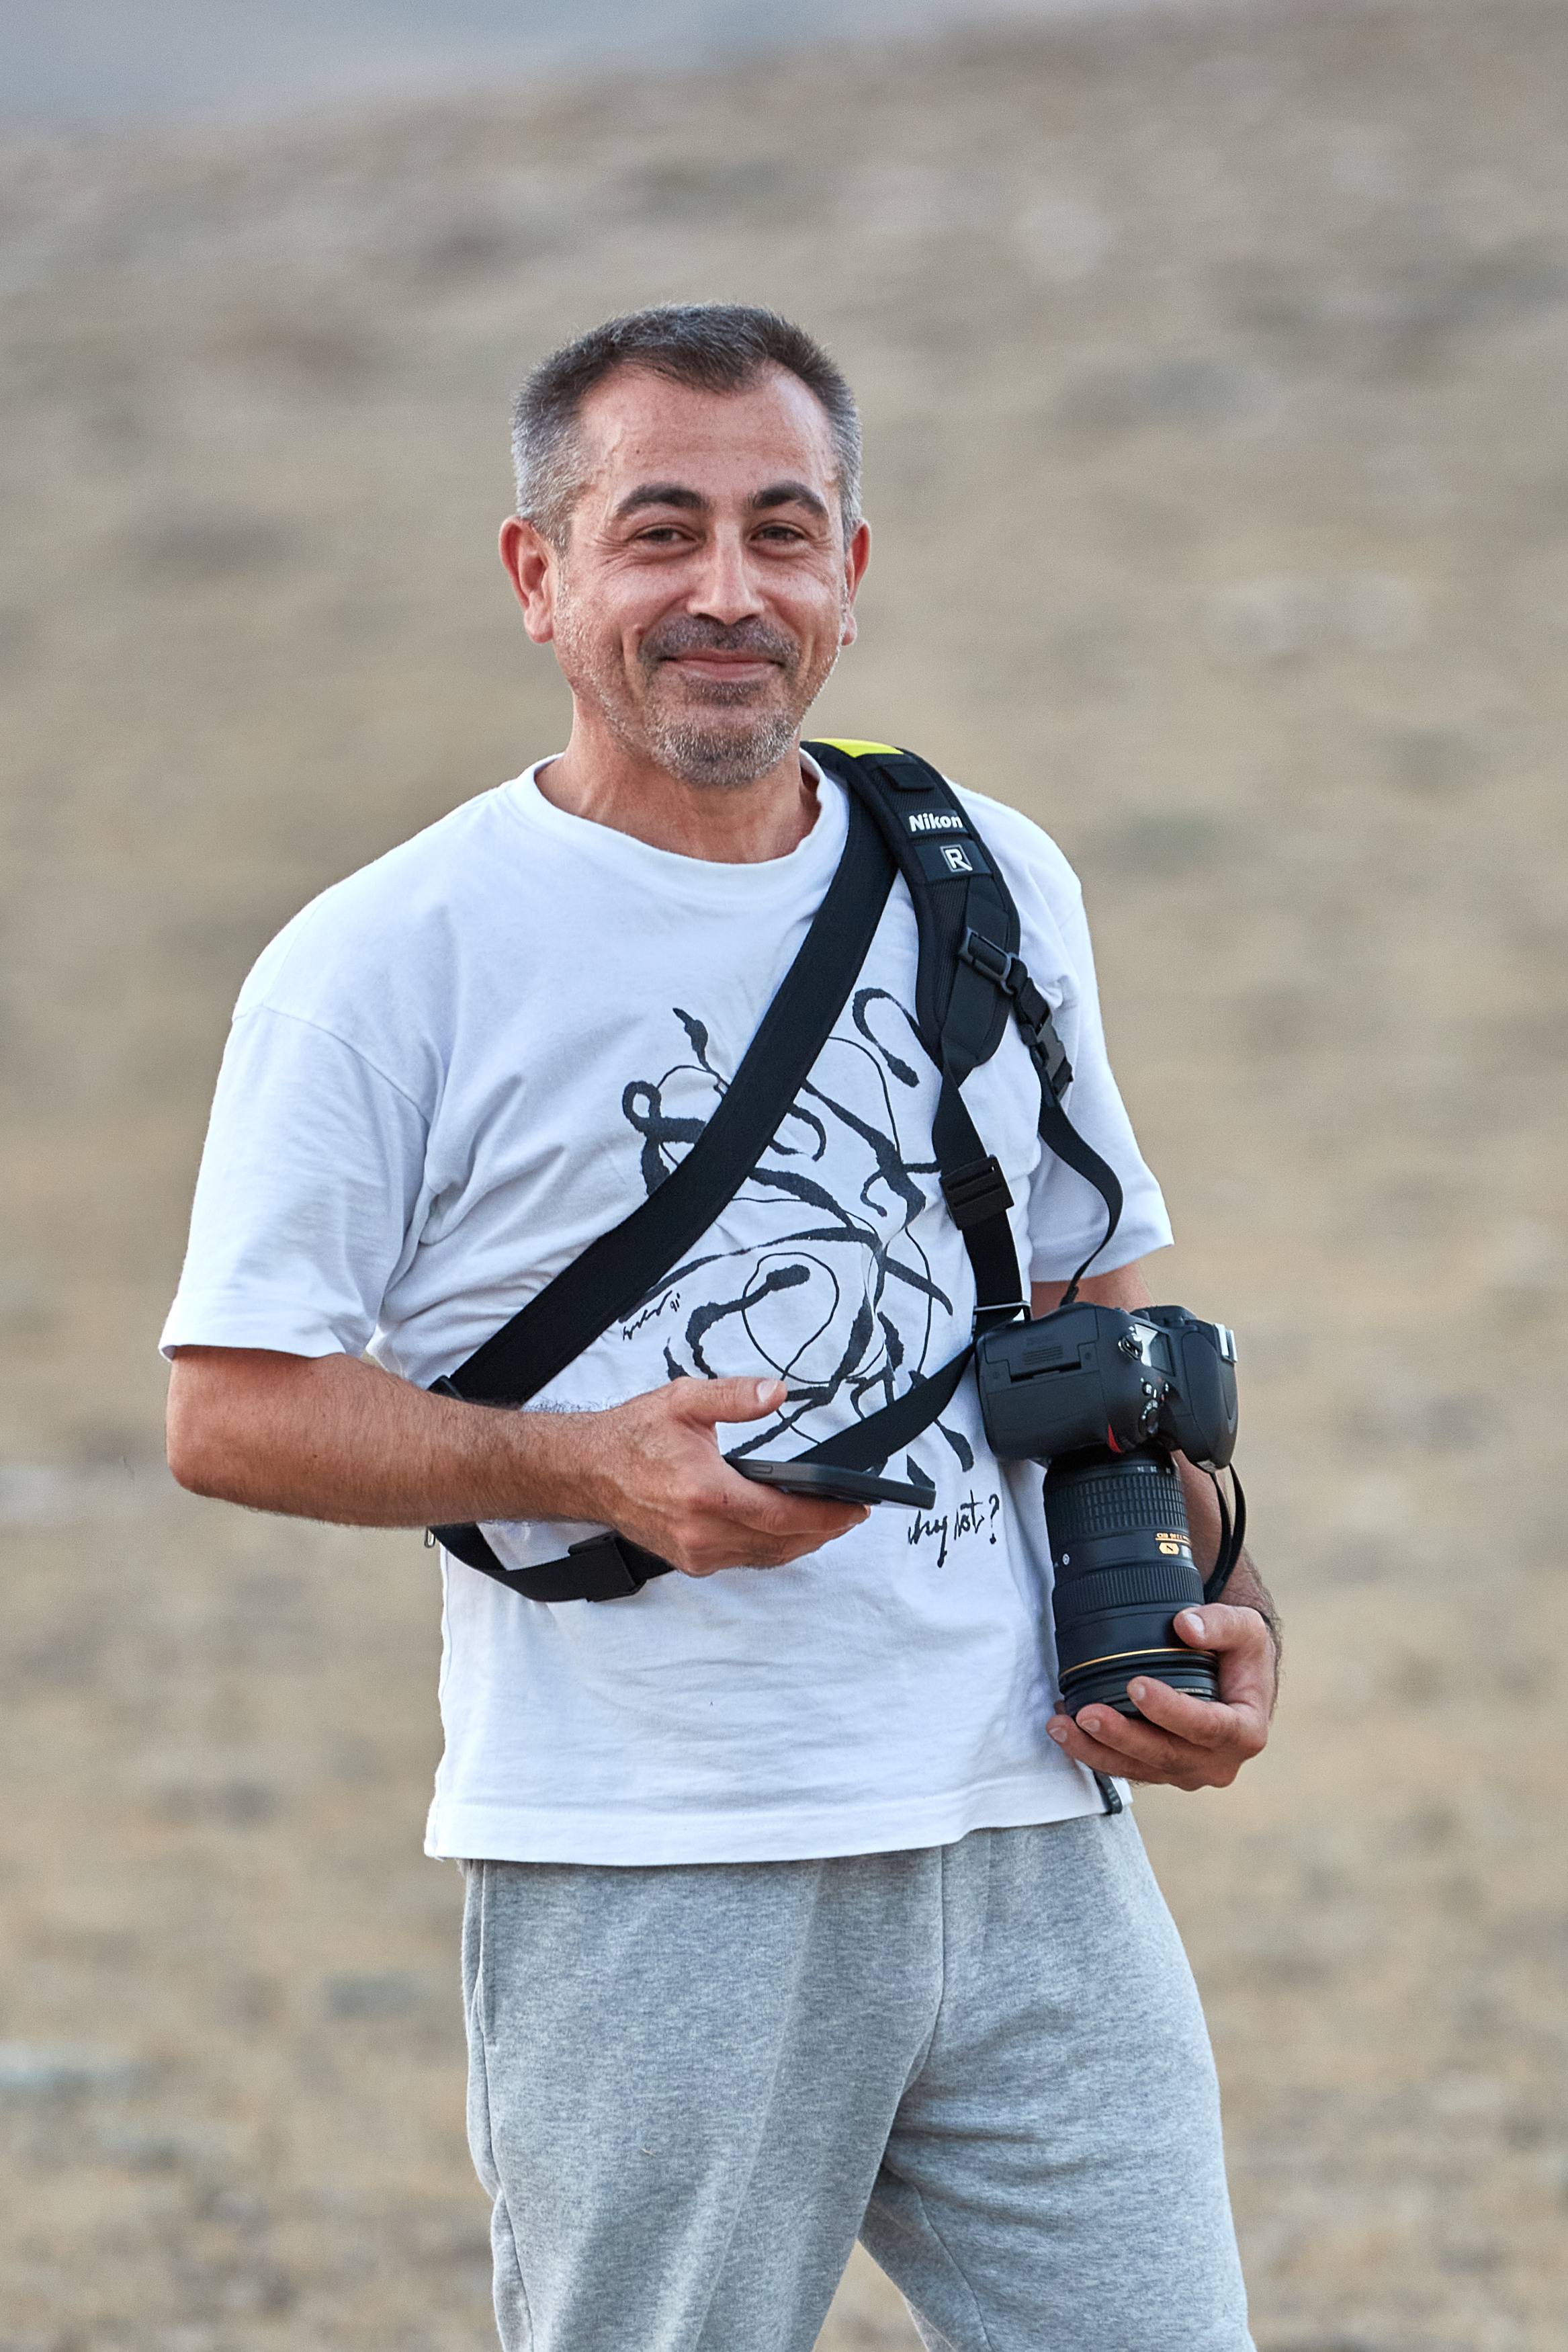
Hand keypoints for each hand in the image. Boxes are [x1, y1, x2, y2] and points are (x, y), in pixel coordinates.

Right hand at [565, 1376, 868, 1576]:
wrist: (587, 1471)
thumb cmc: (631, 1438)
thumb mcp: (684, 1400)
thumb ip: (734, 1397)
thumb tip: (775, 1393)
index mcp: (706, 1493)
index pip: (784, 1515)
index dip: (827, 1515)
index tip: (856, 1507)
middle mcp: (702, 1532)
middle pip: (783, 1543)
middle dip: (824, 1530)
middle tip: (852, 1514)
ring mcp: (696, 1552)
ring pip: (767, 1557)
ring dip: (802, 1543)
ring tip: (830, 1523)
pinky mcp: (690, 1560)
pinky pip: (746, 1561)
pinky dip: (774, 1549)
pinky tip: (788, 1532)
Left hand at [1046, 1604, 1275, 1790]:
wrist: (1235, 1679)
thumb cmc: (1241, 1655)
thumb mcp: (1246, 1629)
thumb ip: (1222, 1623)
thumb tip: (1186, 1626)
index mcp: (1245, 1732)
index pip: (1208, 1727)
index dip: (1171, 1710)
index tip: (1136, 1685)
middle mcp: (1217, 1762)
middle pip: (1166, 1755)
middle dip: (1122, 1736)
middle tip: (1087, 1712)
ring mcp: (1187, 1771)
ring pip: (1138, 1769)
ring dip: (1096, 1750)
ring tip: (1061, 1725)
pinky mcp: (1160, 1770)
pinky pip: (1125, 1768)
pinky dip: (1093, 1751)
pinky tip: (1066, 1728)